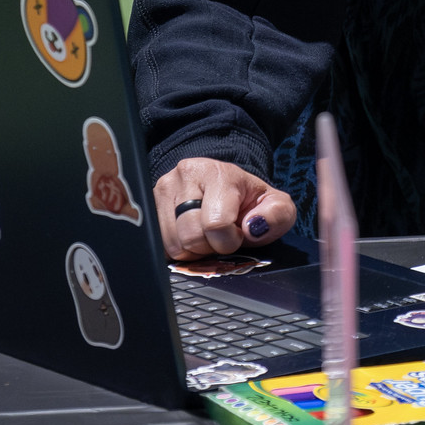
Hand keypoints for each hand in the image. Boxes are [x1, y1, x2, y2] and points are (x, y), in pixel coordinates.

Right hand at [154, 158, 296, 259]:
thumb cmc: (248, 200)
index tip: (236, 236)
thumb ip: (276, 216)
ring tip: (205, 235)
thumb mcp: (275, 205)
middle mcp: (185, 175)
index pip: (216, 224)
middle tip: (219, 237)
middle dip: (209, 247)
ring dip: (191, 250)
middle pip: (190, 237)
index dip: (229, 241)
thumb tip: (253, 229)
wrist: (223, 184)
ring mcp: (162, 188)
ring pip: (171, 244)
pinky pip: (157, 244)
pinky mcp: (148, 204)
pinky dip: (176, 249)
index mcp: (219, 173)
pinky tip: (189, 237)